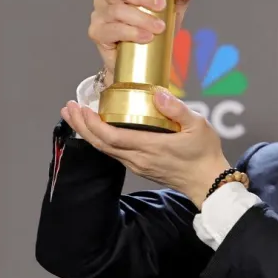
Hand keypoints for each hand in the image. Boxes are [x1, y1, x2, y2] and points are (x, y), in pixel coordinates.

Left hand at [60, 87, 230, 208]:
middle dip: (81, 125)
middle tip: (68, 108)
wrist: (209, 183)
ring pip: (104, 150)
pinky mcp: (140, 167)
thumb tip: (158, 94)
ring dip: (87, 133)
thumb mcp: (198, 126)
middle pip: (100, 143)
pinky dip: (100, 139)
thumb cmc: (205, 155)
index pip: (111, 136)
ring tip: (76, 116)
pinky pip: (114, 153)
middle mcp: (138, 159)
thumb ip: (177, 109)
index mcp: (150, 147)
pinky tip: (97, 129)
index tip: (81, 107)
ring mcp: (137, 165)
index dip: (92, 123)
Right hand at [88, 0, 195, 86]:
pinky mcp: (98, 33)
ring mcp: (100, 15)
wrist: (145, 63)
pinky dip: (131, 32)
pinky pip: (113, 30)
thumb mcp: (172, 10)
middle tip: (162, 6)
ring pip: (118, 10)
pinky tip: (146, 36)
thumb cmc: (155, 29)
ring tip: (160, 27)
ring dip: (141, 18)